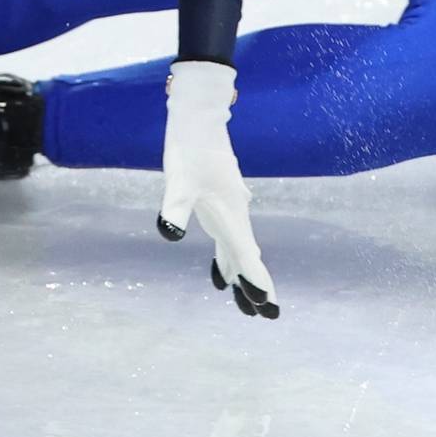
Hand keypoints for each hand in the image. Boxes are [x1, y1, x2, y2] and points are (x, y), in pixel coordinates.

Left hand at [159, 59, 277, 317]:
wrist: (199, 122)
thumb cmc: (189, 149)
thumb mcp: (178, 180)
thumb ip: (174, 208)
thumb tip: (168, 233)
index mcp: (232, 215)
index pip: (247, 255)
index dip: (255, 281)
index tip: (265, 306)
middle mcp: (235, 217)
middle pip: (249, 258)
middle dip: (257, 286)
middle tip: (267, 315)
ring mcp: (228, 213)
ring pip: (240, 253)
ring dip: (243, 277)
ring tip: (247, 305)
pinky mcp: (218, 207)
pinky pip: (227, 243)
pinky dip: (227, 262)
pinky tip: (220, 277)